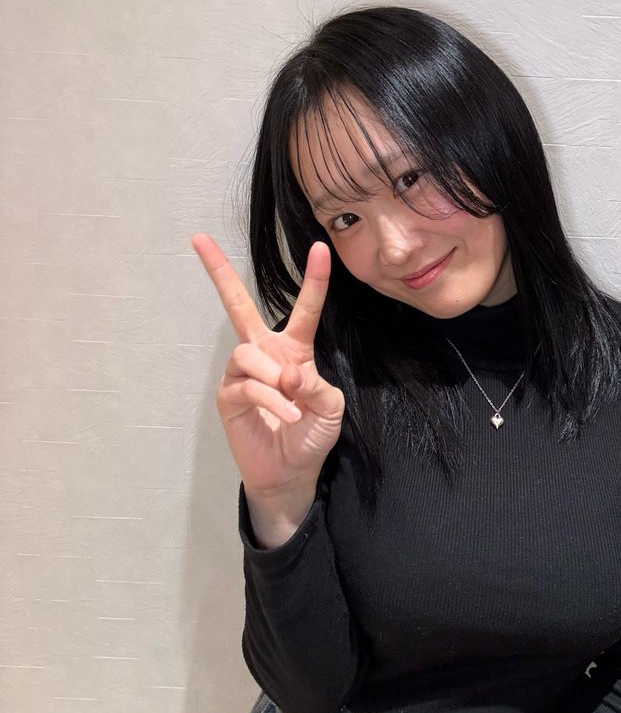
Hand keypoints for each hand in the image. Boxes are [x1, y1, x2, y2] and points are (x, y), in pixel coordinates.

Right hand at [191, 233, 345, 516]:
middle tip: (199, 239)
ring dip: (274, 379)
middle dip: (219, 271)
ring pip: (249, 354)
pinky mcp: (228, 397)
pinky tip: (287, 414)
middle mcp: (264, 353)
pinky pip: (248, 386)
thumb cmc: (312, 434)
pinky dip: (272, 400)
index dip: (313, 279)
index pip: (304, 309)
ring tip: (292, 402)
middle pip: (237, 305)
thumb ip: (315, 385)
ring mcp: (242, 374)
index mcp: (293, 349)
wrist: (292, 472)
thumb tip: (289, 375)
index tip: (319, 247)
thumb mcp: (329, 407)